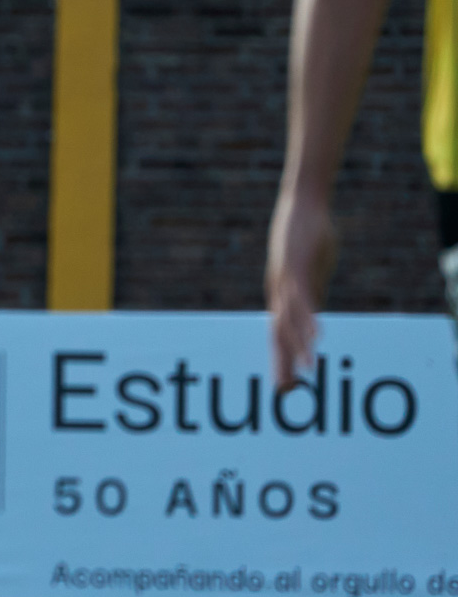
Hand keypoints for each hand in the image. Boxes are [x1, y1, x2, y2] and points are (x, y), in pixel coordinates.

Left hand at [265, 190, 336, 390]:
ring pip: (290, 321)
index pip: (279, 333)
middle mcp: (279, 292)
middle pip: (278, 334)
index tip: (283, 384)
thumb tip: (312, 312)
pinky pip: (304, 299)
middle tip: (283, 391)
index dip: (280, 359)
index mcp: (282, 295)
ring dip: (299, 347)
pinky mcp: (299, 269)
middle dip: (281, 362)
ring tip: (307, 372)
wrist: (302, 205)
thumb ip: (310, 291)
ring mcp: (287, 281)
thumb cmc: (305, 235)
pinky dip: (310, 319)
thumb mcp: (309, 270)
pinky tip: (317, 337)